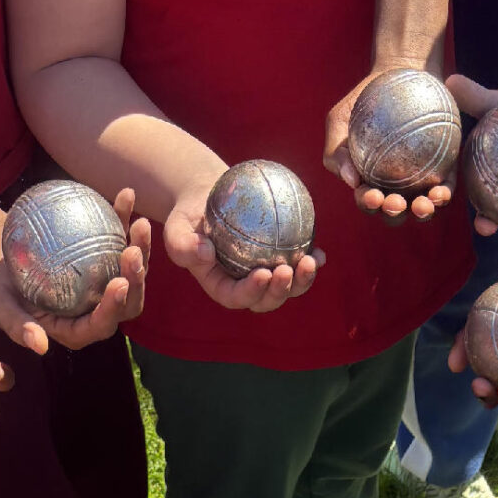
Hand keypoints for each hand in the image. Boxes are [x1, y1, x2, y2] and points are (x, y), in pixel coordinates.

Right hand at [0, 192, 149, 355]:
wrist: (2, 256)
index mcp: (79, 329)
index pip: (102, 324)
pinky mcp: (105, 258)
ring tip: (140, 223)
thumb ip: (18, 327)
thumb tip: (40, 346)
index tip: (118, 282)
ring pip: (131, 271)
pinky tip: (126, 195)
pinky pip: (120, 239)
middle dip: (137, 280)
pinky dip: (125, 218)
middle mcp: (98, 310)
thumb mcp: (0, 307)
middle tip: (133, 250)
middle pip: (127, 302)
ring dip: (142, 249)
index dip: (114, 308)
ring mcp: (105, 284)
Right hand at [164, 179, 323, 311]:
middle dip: (281, 291)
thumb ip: (183, 246)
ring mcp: (266, 274)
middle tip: (287, 271)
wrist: (206, 198)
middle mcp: (247, 286)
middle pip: (267, 299)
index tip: (263, 274)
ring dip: (303, 280)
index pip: (237, 297)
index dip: (252, 292)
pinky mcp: (281, 257)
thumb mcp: (175, 229)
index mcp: (222, 287)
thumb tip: (206, 253)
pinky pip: (299, 264)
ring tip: (311, 262)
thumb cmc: (188, 216)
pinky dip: (312, 262)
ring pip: (288, 286)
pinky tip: (321, 252)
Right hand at [324, 70, 456, 221]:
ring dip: (423, 212)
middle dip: (394, 213)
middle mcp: (394, 188)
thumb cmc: (363, 98)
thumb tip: (350, 180)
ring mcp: (420, 182)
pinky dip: (444, 194)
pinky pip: (445, 187)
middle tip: (397, 203)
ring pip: (422, 207)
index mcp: (369, 182)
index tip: (373, 196)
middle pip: (394, 212)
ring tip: (424, 204)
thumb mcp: (339, 119)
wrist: (401, 72)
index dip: (369, 204)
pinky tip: (442, 191)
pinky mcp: (444, 170)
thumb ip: (336, 150)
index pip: (368, 200)